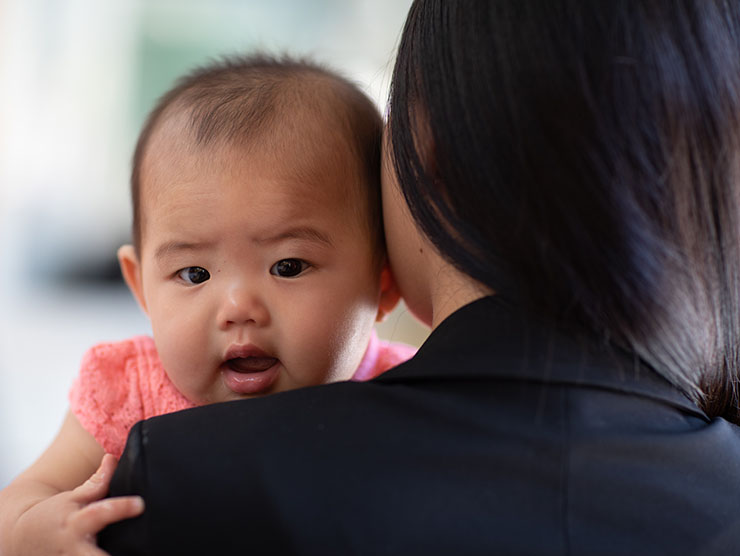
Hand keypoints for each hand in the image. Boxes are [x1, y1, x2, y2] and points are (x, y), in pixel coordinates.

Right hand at [9, 454, 144, 555]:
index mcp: (76, 524)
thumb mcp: (73, 497)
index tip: (139, 504)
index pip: (100, 513)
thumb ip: (97, 481)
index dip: (121, 508)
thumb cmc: (53, 515)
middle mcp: (74, 549)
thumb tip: (113, 458)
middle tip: (137, 551)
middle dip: (108, 555)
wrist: (21, 538)